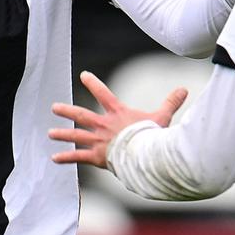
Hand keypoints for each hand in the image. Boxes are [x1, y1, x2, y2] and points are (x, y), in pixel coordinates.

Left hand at [50, 70, 186, 169]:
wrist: (145, 154)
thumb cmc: (153, 136)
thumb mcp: (163, 116)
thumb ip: (171, 102)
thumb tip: (184, 88)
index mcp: (118, 113)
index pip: (103, 93)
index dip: (92, 83)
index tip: (83, 75)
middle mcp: (104, 125)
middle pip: (81, 115)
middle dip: (67, 111)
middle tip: (54, 107)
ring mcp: (98, 141)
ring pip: (76, 135)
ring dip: (62, 134)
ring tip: (50, 133)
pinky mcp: (96, 156)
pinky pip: (78, 157)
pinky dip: (66, 158)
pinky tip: (54, 158)